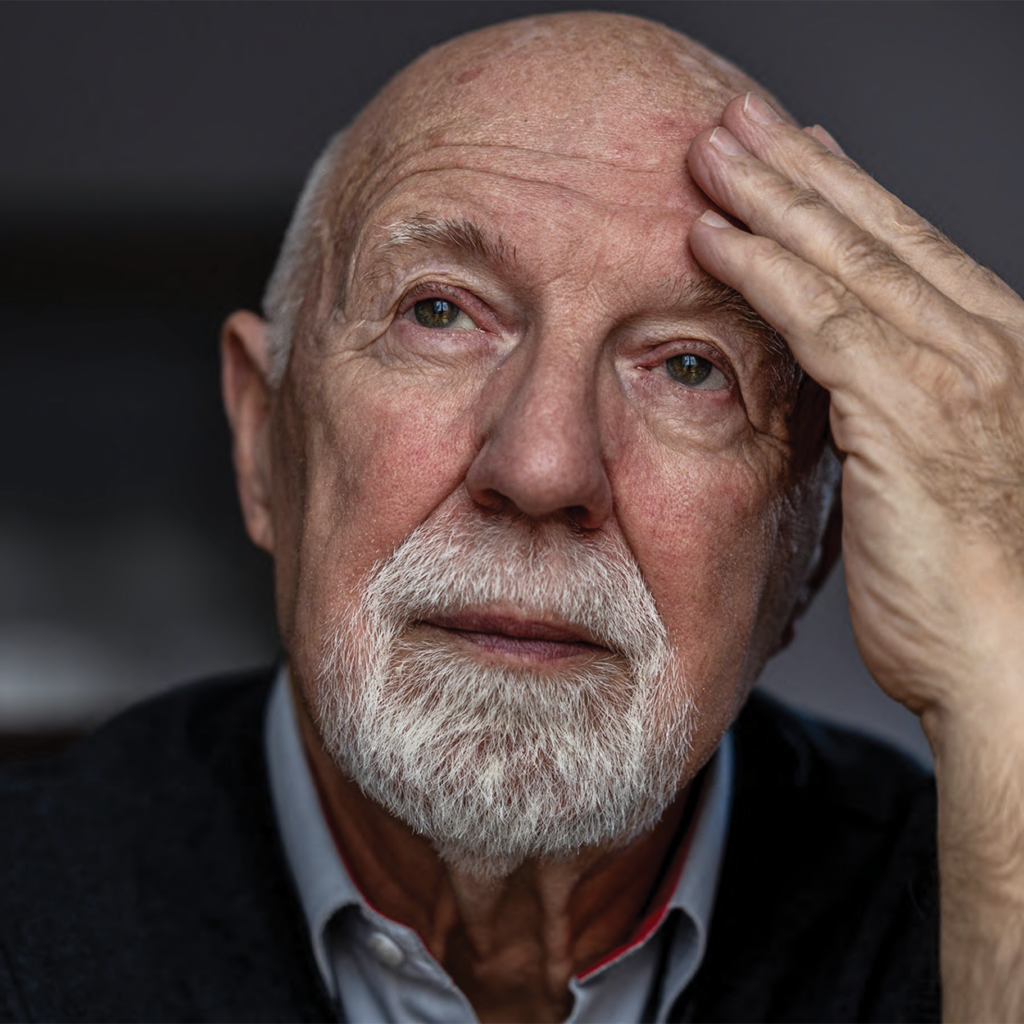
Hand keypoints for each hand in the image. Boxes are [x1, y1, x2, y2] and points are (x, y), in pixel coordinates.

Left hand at [687, 93, 1023, 730]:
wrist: (1008, 660)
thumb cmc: (966, 586)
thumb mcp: (936, 478)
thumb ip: (894, 415)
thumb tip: (845, 386)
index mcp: (992, 353)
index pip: (906, 250)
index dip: (842, 195)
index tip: (790, 155)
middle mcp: (983, 343)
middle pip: (874, 233)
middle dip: (797, 170)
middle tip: (733, 121)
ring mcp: (951, 371)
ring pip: (844, 260)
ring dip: (769, 200)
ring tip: (707, 153)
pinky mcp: (905, 411)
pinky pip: (820, 321)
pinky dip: (763, 273)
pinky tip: (712, 240)